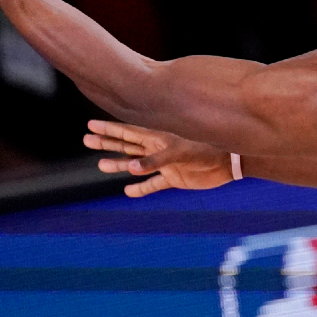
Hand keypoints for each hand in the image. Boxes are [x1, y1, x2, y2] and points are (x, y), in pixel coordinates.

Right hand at [83, 119, 234, 196]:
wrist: (230, 162)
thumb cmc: (206, 150)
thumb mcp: (179, 153)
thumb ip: (155, 161)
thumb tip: (130, 169)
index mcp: (158, 136)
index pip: (128, 131)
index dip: (109, 129)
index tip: (90, 126)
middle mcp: (159, 148)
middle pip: (127, 144)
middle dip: (107, 142)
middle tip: (87, 140)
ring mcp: (166, 163)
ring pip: (136, 163)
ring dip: (119, 164)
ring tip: (101, 165)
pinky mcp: (175, 178)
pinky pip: (154, 184)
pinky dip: (142, 188)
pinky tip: (129, 191)